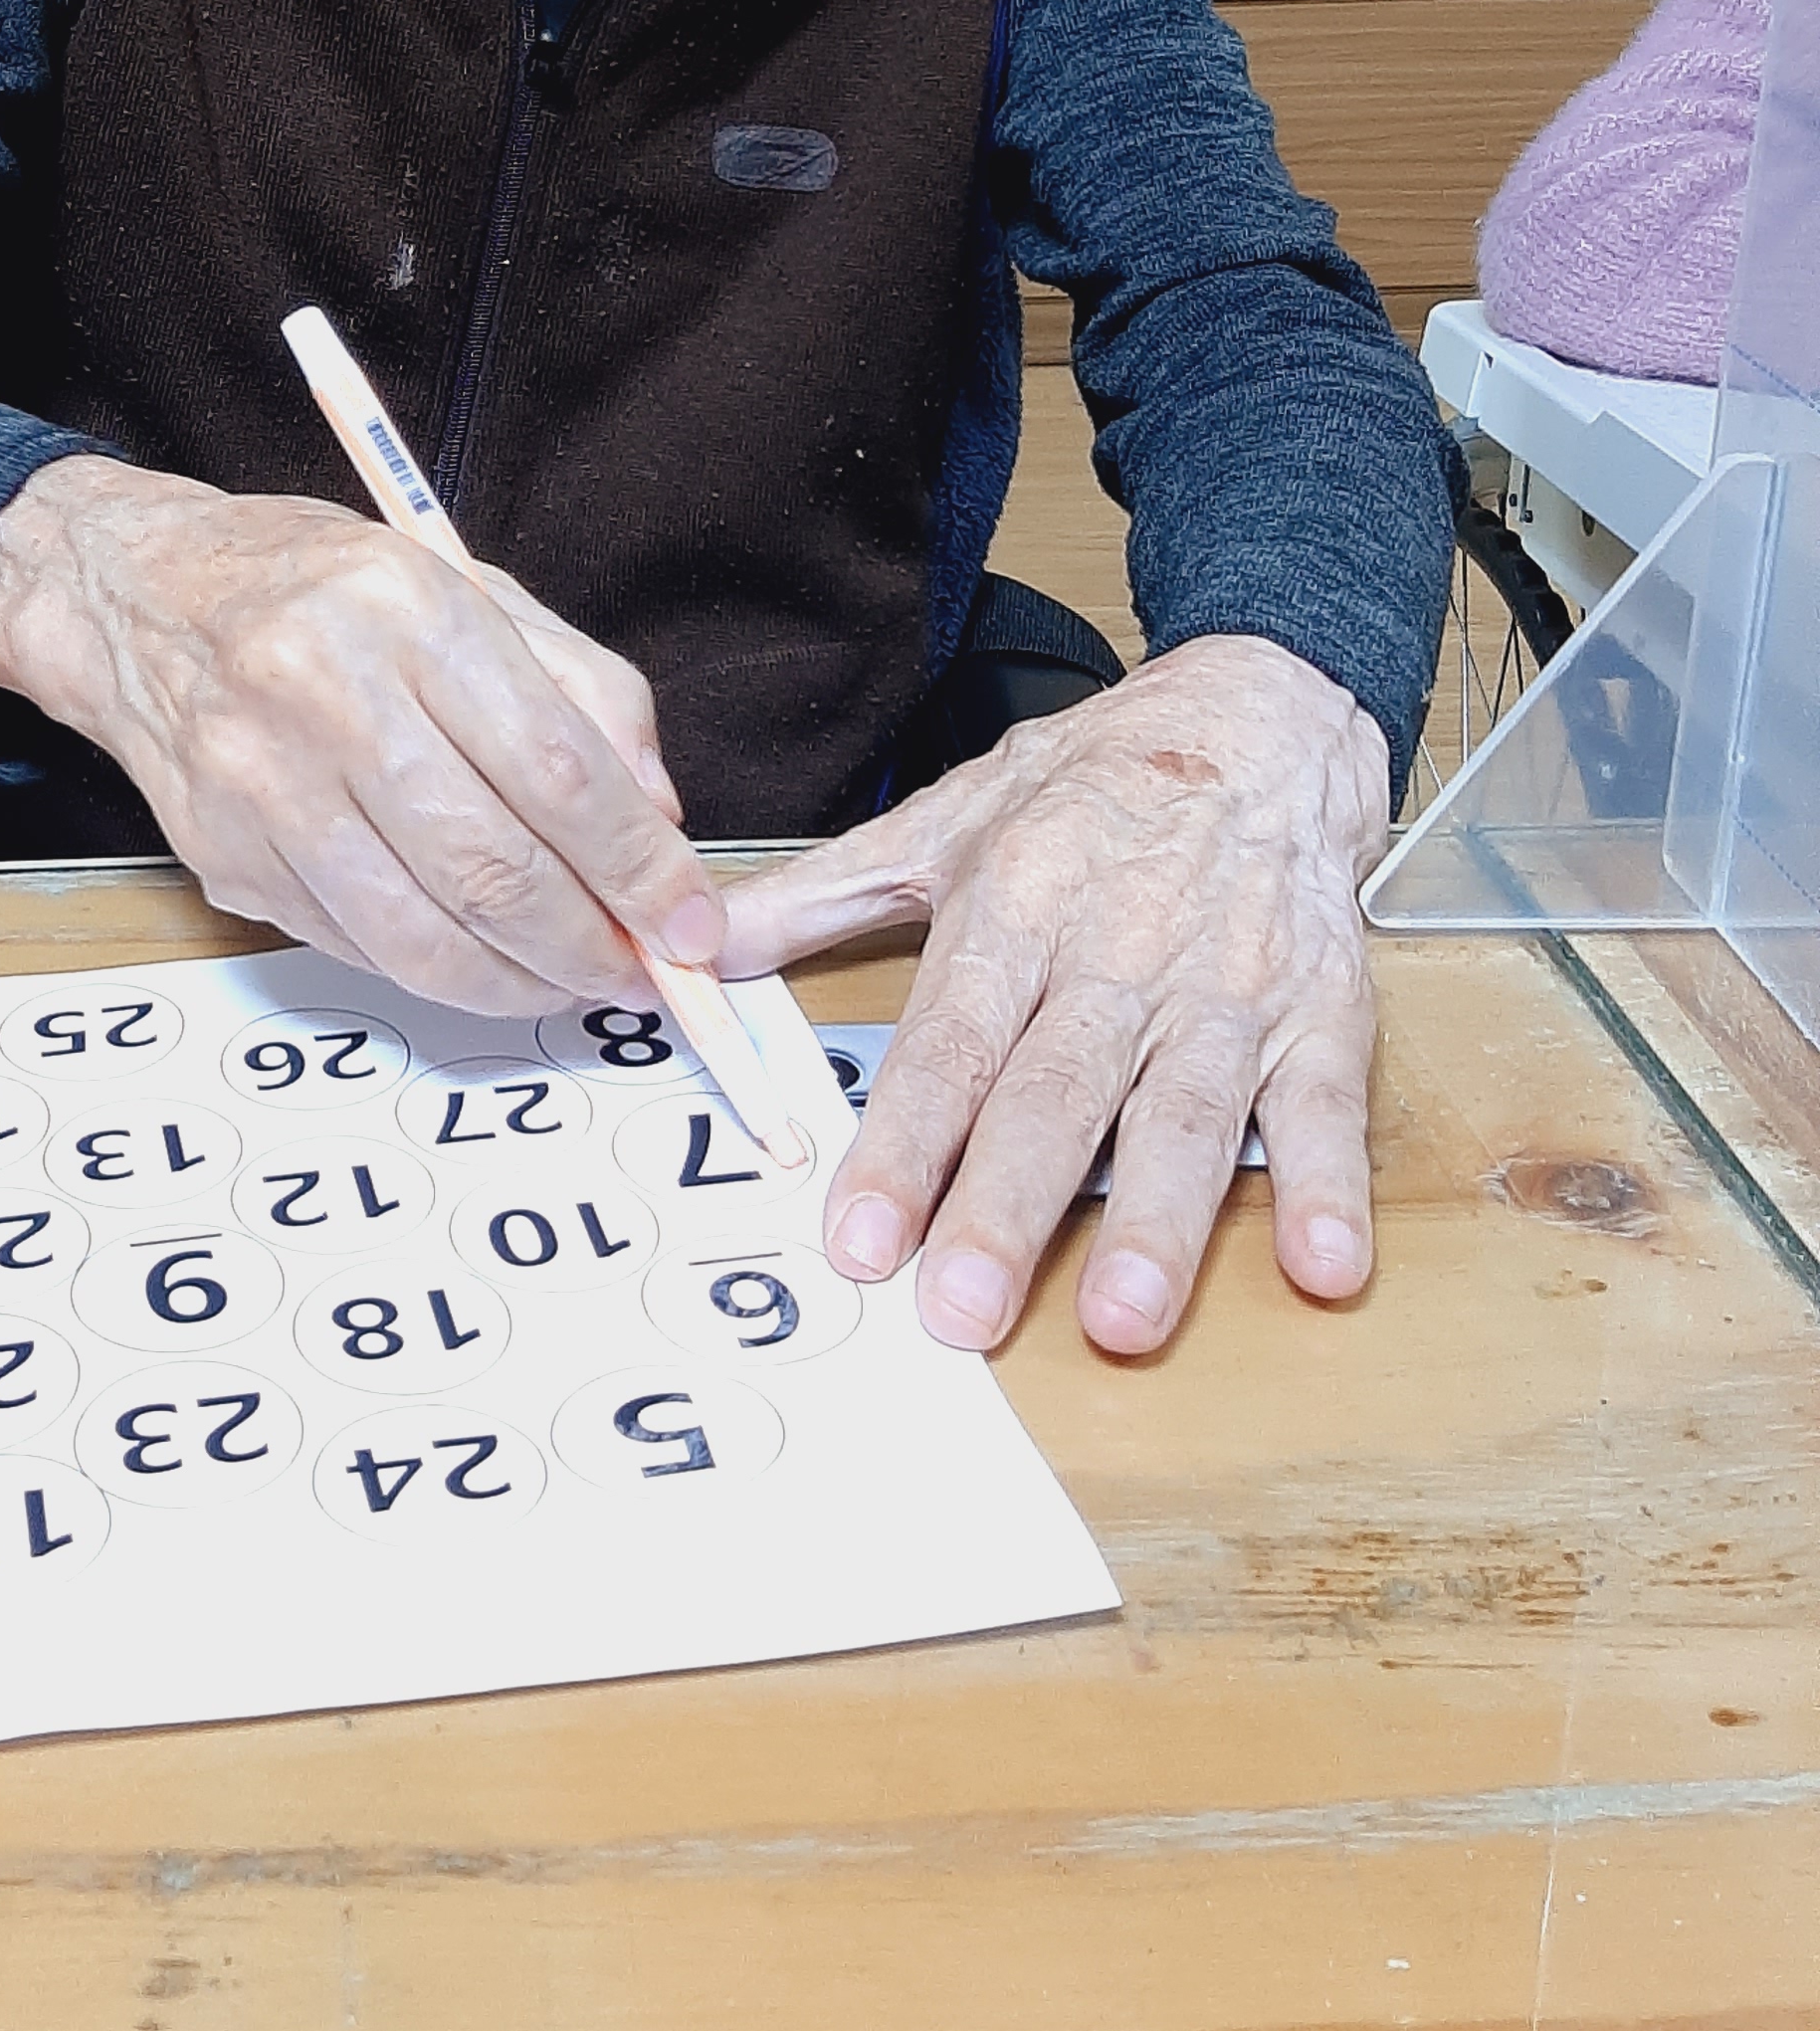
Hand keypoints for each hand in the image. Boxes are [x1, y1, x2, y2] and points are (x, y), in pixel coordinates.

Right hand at [0, 454, 723, 1014]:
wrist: (142, 595)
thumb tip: (656, 821)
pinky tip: (479, 957)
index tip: (689, 918)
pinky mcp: (223, 854)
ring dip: (519, 984)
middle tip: (642, 972)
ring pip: (419, 936)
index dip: (637, 866)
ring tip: (569, 981)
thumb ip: (584, 693)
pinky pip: (355, 945)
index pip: (553, 768)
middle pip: (489, 867)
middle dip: (589, 945)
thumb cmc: (323, 589)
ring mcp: (259, 784)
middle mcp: (322, 693)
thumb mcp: (472, 589)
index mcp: (404, 609)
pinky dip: (435, 969)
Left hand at [714, 636, 1389, 1358]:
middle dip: (1006, 1207)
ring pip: (1187, 1112)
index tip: (860, 1238)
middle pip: (1056, 1093)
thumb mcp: (947, 819)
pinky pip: (1326, 1104)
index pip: (949, 1041)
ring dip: (1159, 1220)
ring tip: (1123, 1317)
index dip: (903, 1143)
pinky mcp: (1321, 1009)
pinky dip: (1331, 1186)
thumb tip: (699, 943)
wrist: (1262, 713)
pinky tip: (1324, 1266)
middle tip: (962, 1310)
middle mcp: (1119, 953)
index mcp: (1018, 906)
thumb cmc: (1094, 783)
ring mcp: (1225, 987)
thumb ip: (822, 895)